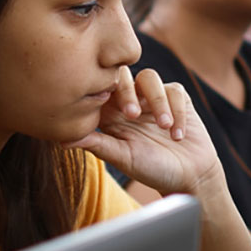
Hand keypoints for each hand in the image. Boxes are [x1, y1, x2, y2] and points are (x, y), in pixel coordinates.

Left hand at [67, 66, 223, 198]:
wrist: (189, 177)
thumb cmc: (152, 169)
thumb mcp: (122, 157)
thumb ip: (96, 144)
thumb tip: (61, 139)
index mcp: (111, 113)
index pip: (100, 88)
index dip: (103, 92)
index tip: (111, 113)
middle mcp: (131, 100)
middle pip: (122, 74)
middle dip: (127, 91)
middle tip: (132, 115)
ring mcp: (153, 97)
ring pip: (149, 76)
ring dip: (155, 100)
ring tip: (163, 126)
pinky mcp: (177, 97)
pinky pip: (174, 91)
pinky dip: (177, 112)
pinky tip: (177, 135)